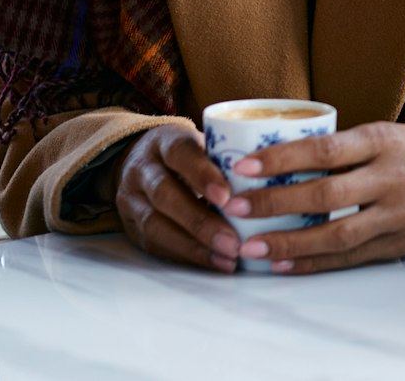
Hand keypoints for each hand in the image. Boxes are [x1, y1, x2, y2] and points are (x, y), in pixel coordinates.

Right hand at [110, 126, 240, 273]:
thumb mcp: (202, 141)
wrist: (135, 161)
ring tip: (228, 258)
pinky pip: (155, 245)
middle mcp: (142, 170)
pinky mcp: (131, 228)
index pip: (181, 154)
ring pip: (156, 225)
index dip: (202, 175)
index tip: (228, 197)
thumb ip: (228, 156)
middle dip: (201, 222)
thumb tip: (273, 176)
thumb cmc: (187, 154)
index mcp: (165, 142)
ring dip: (194, 246)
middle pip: (165, 196)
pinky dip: (186, 256)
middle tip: (234, 241)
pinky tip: (214, 263)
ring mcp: (131, 200)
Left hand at [223, 121, 404, 273]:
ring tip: (252, 246)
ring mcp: (395, 214)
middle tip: (234, 206)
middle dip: (275, 202)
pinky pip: (350, 257)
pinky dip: (314, 262)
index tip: (243, 165)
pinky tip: (284, 263)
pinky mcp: (399, 243)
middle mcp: (389, 177)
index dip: (281, 158)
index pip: (324, 149)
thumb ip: (342, 148)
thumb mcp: (385, 134)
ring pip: (337, 233)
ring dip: (290, 242)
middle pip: (325, 194)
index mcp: (382, 141)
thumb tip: (276, 156)